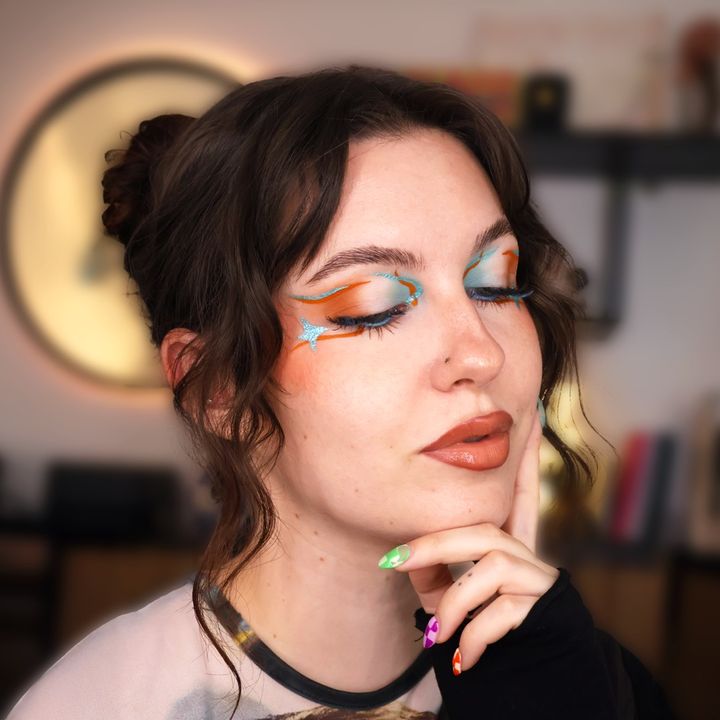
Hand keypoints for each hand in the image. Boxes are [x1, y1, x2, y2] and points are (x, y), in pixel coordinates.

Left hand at [378, 407, 559, 674]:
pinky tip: (464, 656)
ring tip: (440, 635)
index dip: (432, 535)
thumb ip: (436, 580)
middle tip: (400, 564)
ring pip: (497, 566)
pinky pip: (507, 610)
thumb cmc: (497, 638)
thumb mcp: (458, 606)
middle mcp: (528, 561)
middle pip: (486, 533)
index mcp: (506, 554)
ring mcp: (542, 584)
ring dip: (458, 599)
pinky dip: (477, 632)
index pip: (472, 526)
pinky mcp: (549, 612)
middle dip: (438, 545)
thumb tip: (405, 559)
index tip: (392, 556)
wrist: (543, 683)